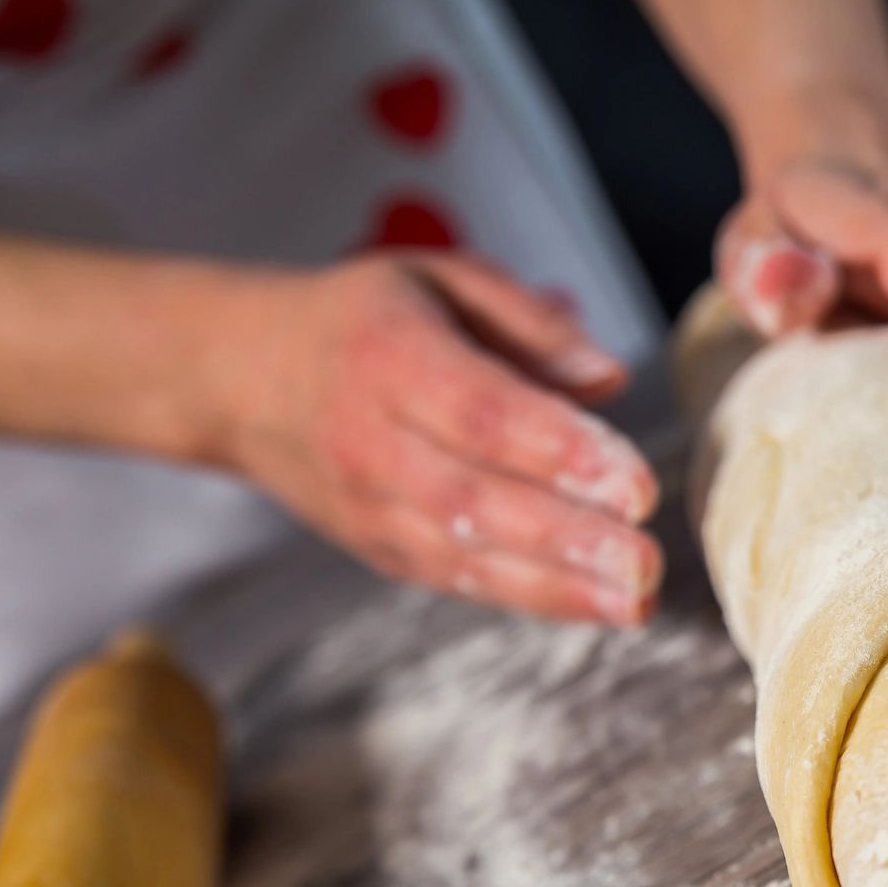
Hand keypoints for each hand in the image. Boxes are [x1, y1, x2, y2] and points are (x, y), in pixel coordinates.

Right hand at [211, 254, 661, 624]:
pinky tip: (597, 606)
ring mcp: (371, 507)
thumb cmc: (363, 321)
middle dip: (568, 537)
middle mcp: (372, 441)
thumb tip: (610, 379)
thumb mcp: (440, 279)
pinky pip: (458, 581)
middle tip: (646, 560)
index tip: (634, 482)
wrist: (241, 379)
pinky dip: (530, 599)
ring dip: (558, 586)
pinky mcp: (380, 550)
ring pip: (466, 555)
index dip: (559, 451)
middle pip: (475, 499)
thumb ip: (530, 322)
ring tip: (635, 600)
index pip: (480, 413)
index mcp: (388, 357)